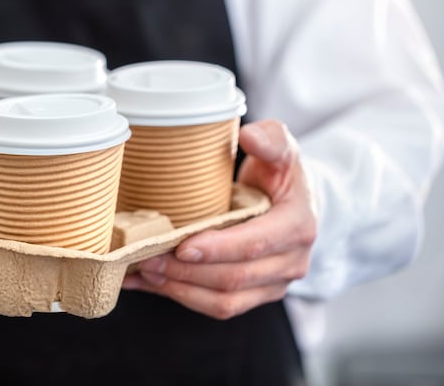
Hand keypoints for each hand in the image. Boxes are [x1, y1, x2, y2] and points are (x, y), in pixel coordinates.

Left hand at [122, 119, 315, 318]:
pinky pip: (218, 307)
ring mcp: (274, 284)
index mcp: (298, 225)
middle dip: (187, 271)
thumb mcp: (281, 147)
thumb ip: (270, 138)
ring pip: (224, 301)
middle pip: (234, 278)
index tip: (182, 245)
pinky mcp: (255, 295)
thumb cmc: (280, 174)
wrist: (294, 203)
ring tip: (145, 270)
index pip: (254, 244)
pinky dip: (181, 296)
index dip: (218, 248)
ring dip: (180, 289)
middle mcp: (291, 262)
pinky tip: (150, 283)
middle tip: (148, 257)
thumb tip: (250, 135)